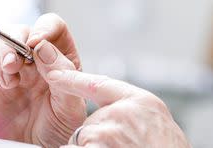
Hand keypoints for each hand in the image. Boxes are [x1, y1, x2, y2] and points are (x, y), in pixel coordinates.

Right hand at [0, 13, 86, 146]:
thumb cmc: (57, 131)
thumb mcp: (69, 106)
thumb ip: (62, 75)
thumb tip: (43, 48)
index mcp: (59, 57)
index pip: (53, 26)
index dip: (44, 28)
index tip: (36, 43)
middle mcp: (33, 58)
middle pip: (21, 30)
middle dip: (16, 42)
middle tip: (15, 65)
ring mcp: (9, 68)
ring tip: (8, 80)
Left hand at [47, 70, 189, 147]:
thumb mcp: (159, 124)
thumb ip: (135, 113)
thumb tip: (114, 116)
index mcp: (141, 101)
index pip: (100, 83)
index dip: (74, 78)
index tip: (53, 73)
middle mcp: (123, 111)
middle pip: (90, 122)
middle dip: (97, 139)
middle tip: (122, 147)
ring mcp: (109, 130)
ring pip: (84, 140)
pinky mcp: (97, 146)